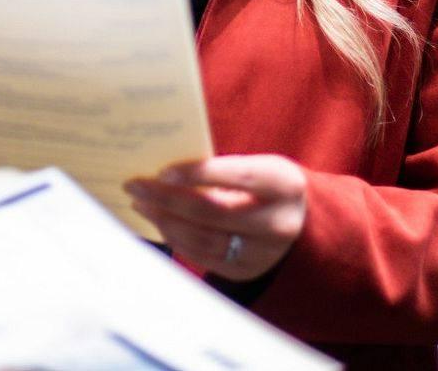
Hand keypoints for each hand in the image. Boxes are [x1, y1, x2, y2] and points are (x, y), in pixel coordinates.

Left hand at [123, 154, 307, 280]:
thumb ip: (223, 169)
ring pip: (203, 238)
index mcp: (283, 185)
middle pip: (213, 212)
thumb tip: (166, 170)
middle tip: (136, 185)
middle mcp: (277, 223)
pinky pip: (203, 257)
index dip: (199, 173)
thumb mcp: (259, 167)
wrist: (301, 222)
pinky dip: (176, 238)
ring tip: (142, 202)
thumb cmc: (268, 185)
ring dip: (165, 220)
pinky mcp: (246, 271)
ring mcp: (263, 253)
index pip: (237, 176)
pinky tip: (159, 221)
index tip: (163, 170)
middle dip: (168, 198)